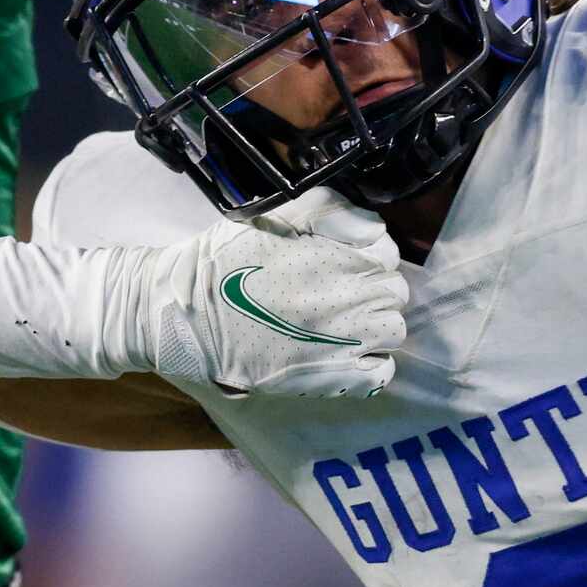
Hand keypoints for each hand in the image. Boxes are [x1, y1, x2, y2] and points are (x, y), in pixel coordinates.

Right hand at [136, 188, 408, 401]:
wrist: (191, 315)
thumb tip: (369, 224)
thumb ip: (331, 210)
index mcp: (342, 254)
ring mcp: (349, 339)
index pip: (387, 251)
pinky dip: (370, 363)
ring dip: (374, 326)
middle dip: (372, 291)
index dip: (368, 257)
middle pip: (394, 291)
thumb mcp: (276, 214)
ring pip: (393, 329)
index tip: (344, 264)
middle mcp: (354, 295)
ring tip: (339, 326)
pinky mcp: (335, 377)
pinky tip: (342, 355)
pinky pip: (382, 370)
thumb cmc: (226, 260)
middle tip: (336, 296)